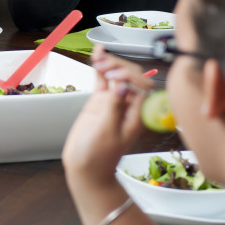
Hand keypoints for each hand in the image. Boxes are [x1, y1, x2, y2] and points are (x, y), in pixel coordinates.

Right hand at [62, 46, 150, 190]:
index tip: (113, 78)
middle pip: (129, 77)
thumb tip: (122, 85)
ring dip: (109, 63)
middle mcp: (127, 106)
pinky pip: (101, 81)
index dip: (128, 77)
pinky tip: (97, 55)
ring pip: (115, 75)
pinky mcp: (99, 102)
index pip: (140, 86)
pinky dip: (99, 68)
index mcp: (136, 115)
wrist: (85, 169)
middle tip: (104, 66)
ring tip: (99, 55)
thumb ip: (113, 106)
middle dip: (119, 67)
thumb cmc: (97, 156)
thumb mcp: (105, 131)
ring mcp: (113, 102)